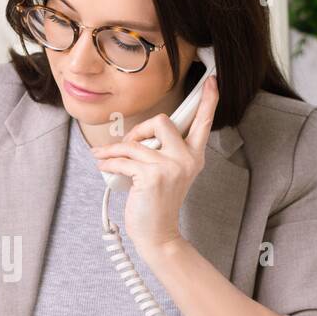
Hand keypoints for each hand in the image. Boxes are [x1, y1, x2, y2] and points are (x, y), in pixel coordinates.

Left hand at [91, 74, 218, 255]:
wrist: (158, 235)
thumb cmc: (157, 204)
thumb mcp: (168, 174)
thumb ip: (162, 152)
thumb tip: (137, 135)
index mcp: (194, 157)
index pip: (203, 123)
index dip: (208, 101)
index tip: (212, 80)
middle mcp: (186, 159)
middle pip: (162, 121)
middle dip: (140, 130)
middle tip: (128, 145)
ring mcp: (170, 167)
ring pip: (135, 143)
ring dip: (113, 150)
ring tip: (104, 157)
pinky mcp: (151, 176)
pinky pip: (123, 159)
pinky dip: (108, 162)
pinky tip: (103, 165)